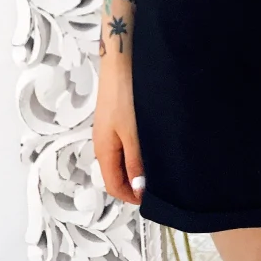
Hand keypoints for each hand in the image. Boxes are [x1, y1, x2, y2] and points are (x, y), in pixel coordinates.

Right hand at [92, 63, 146, 205]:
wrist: (120, 62)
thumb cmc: (125, 97)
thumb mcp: (132, 133)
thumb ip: (135, 161)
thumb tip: (137, 189)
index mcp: (103, 151)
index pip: (113, 185)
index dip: (131, 197)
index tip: (152, 199)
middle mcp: (103, 143)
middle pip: (116, 173)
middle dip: (134, 183)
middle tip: (158, 184)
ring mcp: (108, 130)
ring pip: (121, 158)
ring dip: (136, 167)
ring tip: (157, 167)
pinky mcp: (116, 118)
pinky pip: (124, 144)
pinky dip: (136, 152)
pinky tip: (150, 146)